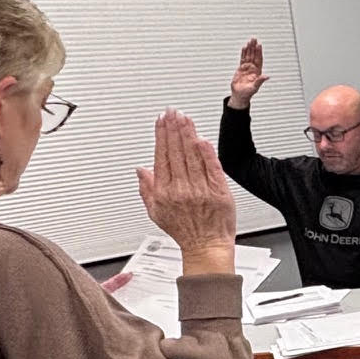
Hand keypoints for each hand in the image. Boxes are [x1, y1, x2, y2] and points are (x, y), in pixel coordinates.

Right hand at [136, 112, 237, 271]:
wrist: (206, 246)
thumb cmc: (184, 231)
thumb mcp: (156, 213)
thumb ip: (146, 189)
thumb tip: (140, 170)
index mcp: (164, 192)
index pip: (161, 156)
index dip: (161, 136)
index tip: (161, 121)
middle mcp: (181, 189)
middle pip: (175, 151)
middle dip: (173, 128)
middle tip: (172, 112)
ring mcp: (200, 189)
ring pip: (192, 155)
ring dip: (187, 133)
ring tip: (184, 118)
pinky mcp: (218, 191)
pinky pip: (211, 167)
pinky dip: (206, 152)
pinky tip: (201, 138)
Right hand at [228, 38, 269, 108]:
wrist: (239, 95)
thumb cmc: (248, 93)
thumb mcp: (255, 87)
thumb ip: (260, 81)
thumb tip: (267, 76)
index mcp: (257, 72)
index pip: (258, 59)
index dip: (259, 52)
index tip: (259, 45)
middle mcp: (253, 68)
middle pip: (253, 55)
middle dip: (254, 47)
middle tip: (254, 39)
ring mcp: (247, 67)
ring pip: (248, 55)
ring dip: (249, 48)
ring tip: (250, 41)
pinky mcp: (241, 68)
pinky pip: (242, 59)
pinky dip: (243, 53)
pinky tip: (244, 47)